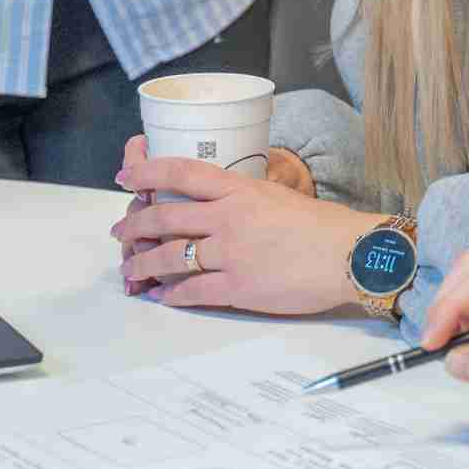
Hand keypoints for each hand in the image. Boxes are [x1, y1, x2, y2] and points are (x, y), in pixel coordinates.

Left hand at [113, 136, 315, 292]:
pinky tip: (159, 296)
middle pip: (165, 216)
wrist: (349, 254)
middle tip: (120, 232)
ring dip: (143, 263)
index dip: (146, 172)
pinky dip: (170, 294)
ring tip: (130, 268)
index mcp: (239, 189)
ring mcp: (231, 253)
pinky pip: (192, 291)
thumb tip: (215, 205)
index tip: (125, 178)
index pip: (181, 172)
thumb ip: (241, 198)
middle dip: (134, 224)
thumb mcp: (275, 195)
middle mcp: (228, 217)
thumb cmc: (320, 225)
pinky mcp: (238, 287)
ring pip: (169, 256)